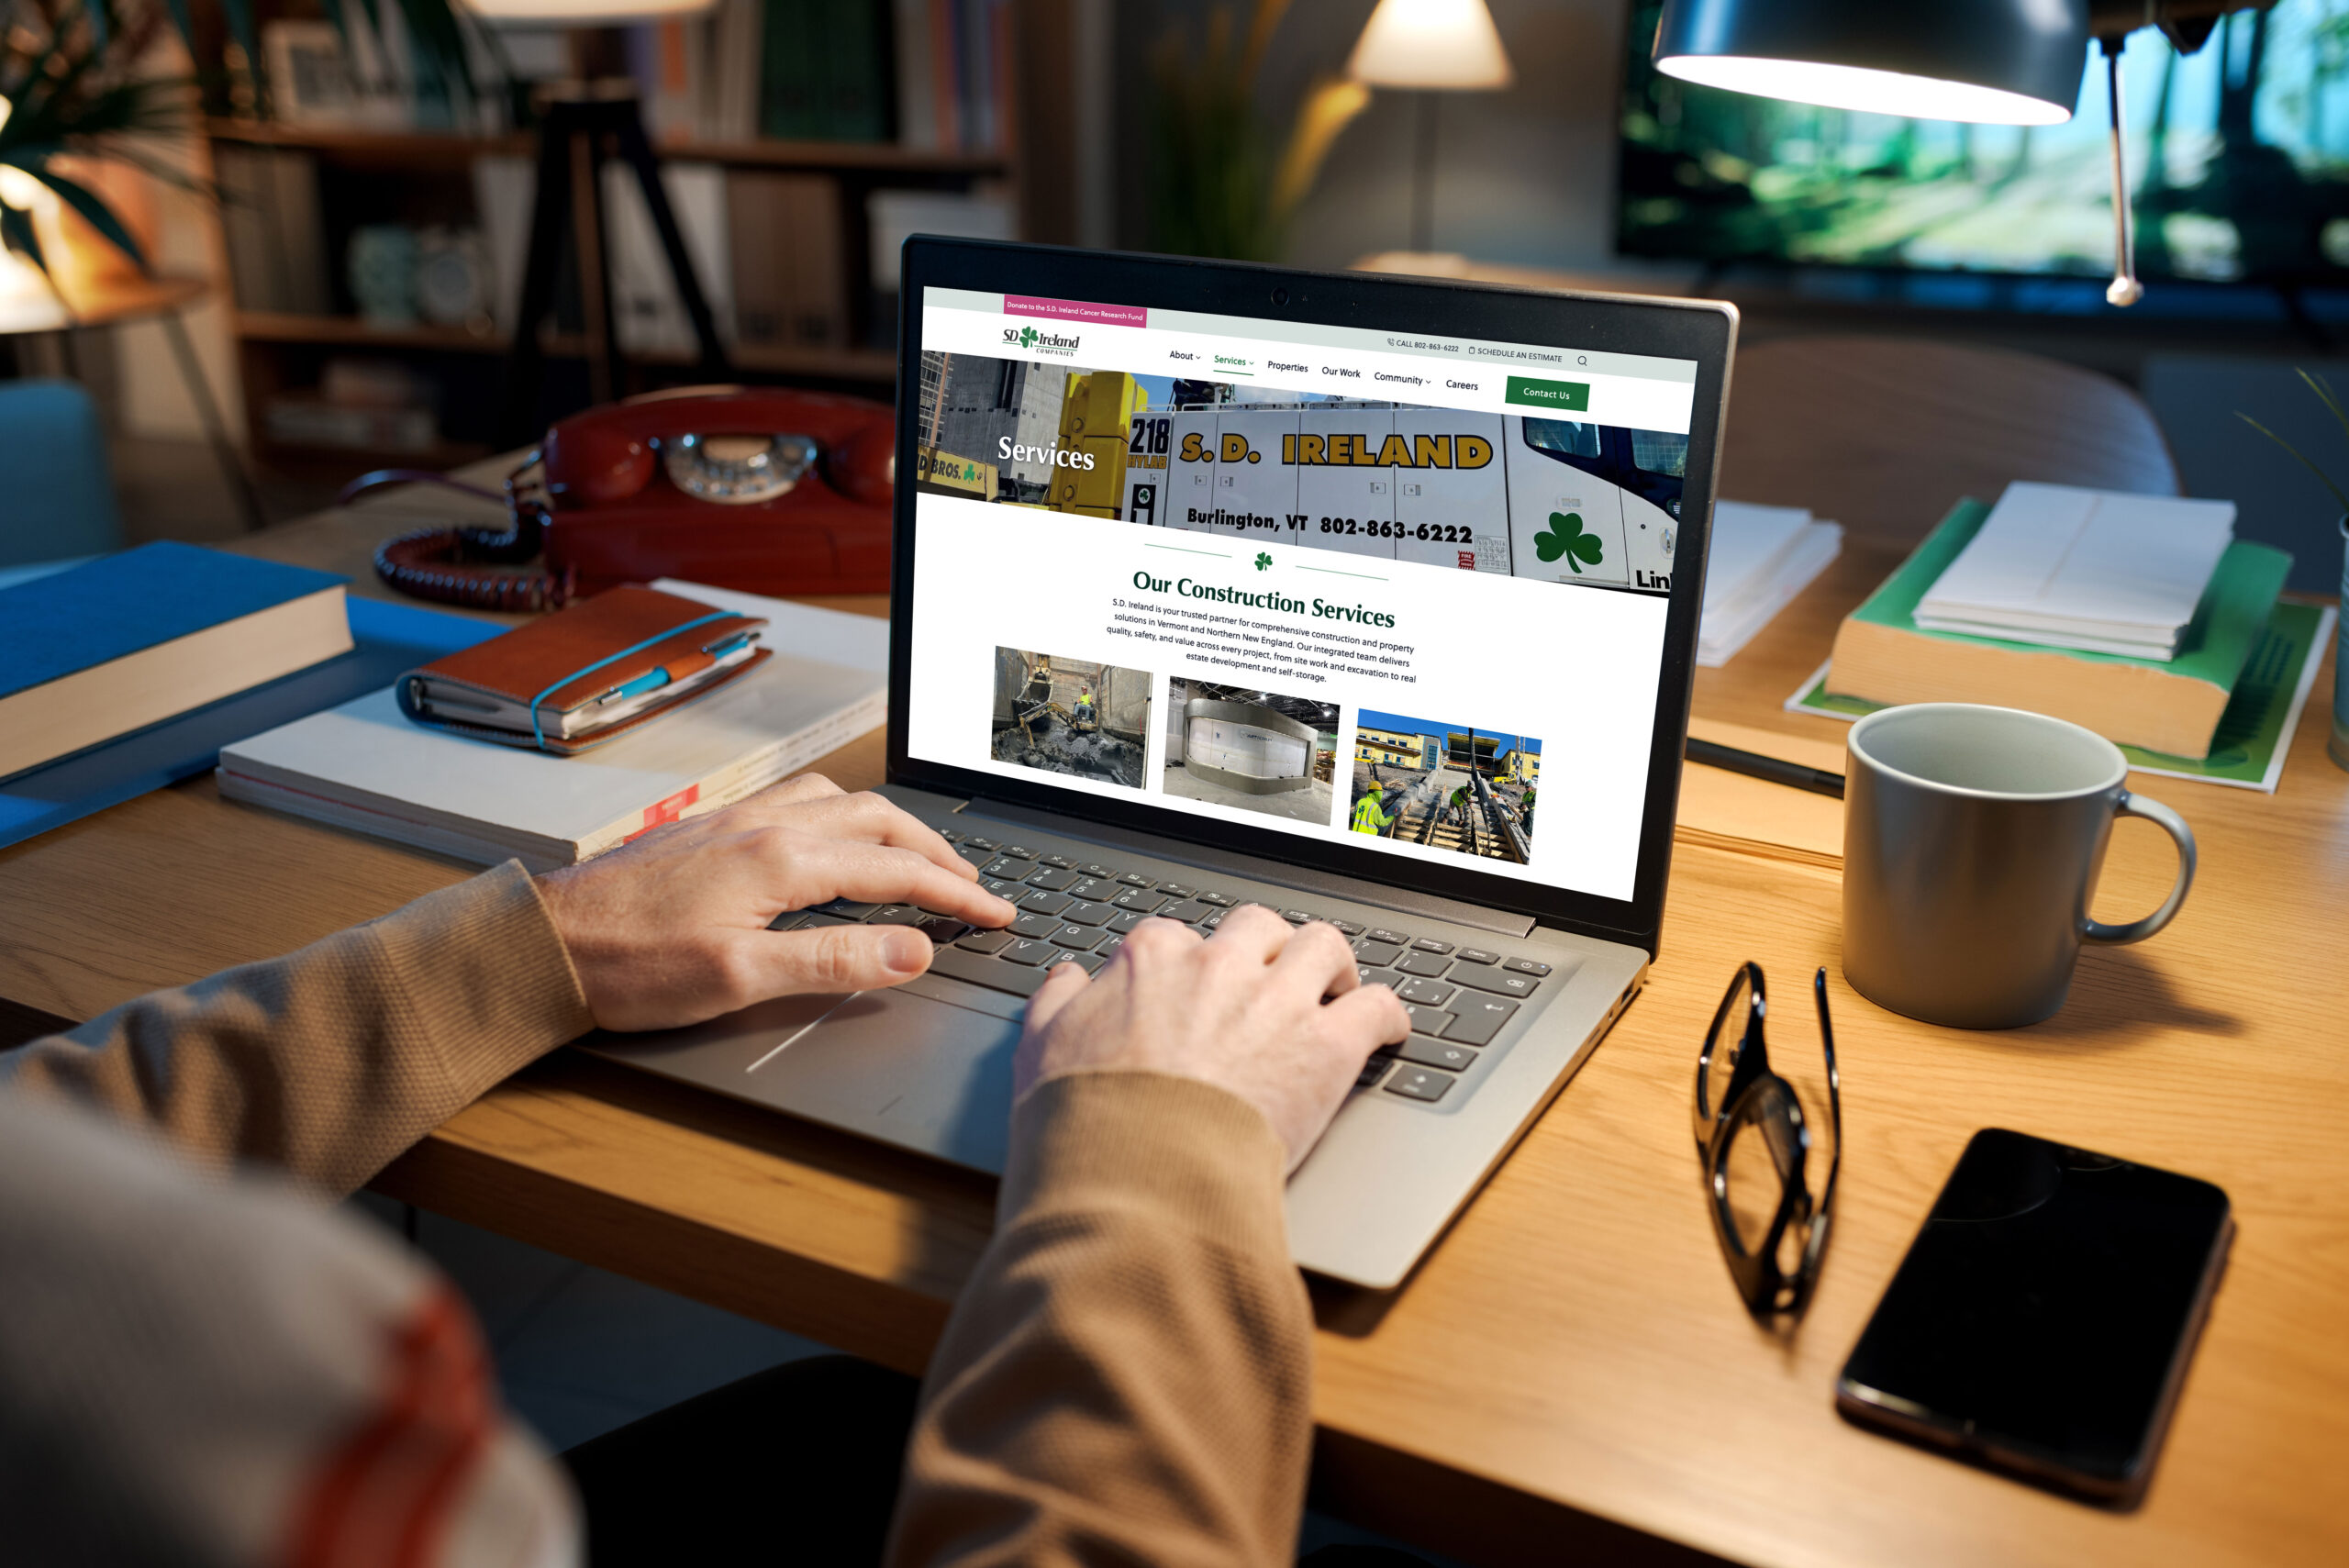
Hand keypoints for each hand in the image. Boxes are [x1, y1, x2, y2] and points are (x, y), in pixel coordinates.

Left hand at [536, 774, 1015, 1031]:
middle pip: (879, 819)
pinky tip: (836, 835)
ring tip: (919, 854)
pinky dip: (844, 814)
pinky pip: (801, 800)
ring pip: (840, 800)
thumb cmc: (630, 966)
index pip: (897, 868)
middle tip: (973, 885)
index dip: (956, 892)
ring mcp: (737, 818)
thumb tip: (915, 949)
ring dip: (892, 824)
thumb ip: (836, 960)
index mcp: (783, 858)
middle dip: (936, 850)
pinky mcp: (712, 827)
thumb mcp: (741, 978)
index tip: (996, 911)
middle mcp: (765, 823)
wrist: (544, 943)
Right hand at [1016, 906, 1409, 1170]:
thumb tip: (1068, 979)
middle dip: (1268, 948)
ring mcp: (1279, 1001)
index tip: (1196, 990)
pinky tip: (1387, 1029)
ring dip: (1332, 966)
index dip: (1190, 964)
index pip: (1179, 937)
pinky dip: (1388, 1016)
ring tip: (1336, 988)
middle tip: (1271, 979)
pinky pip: (1377, 1007)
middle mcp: (1221, 965)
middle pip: (1259, 927)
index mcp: (1154, 959)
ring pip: (1324, 946)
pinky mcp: (1327, 1047)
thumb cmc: (1087, 1121)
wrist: (1136, 1175)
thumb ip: (1057, 1003)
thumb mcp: (1041, 1049)